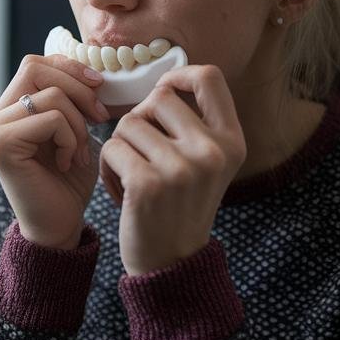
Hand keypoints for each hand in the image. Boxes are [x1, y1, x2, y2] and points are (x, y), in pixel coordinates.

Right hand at [0, 54, 109, 248]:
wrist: (60, 225)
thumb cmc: (69, 180)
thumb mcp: (72, 127)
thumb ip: (68, 95)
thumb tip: (86, 63)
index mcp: (5, 110)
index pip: (35, 64)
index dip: (70, 67)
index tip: (99, 86)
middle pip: (36, 68)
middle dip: (78, 89)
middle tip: (99, 117)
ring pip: (49, 94)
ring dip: (78, 121)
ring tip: (79, 150)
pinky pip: (50, 117)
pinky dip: (70, 137)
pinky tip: (69, 162)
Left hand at [98, 65, 246, 275]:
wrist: (171, 264)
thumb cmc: (180, 207)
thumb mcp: (207, 164)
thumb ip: (195, 124)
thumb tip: (165, 83)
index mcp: (232, 142)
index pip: (210, 77)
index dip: (180, 75)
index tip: (164, 91)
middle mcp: (212, 152)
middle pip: (158, 98)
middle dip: (140, 119)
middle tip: (142, 151)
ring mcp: (181, 169)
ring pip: (128, 123)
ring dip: (121, 147)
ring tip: (132, 176)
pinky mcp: (147, 184)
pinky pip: (111, 148)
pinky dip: (107, 167)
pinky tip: (120, 191)